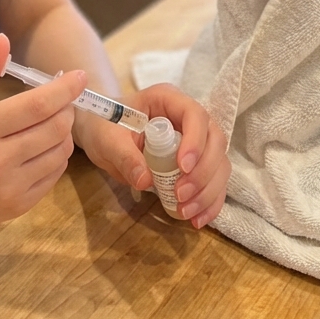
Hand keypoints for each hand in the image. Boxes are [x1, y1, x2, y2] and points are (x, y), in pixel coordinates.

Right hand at [0, 34, 84, 232]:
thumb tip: (4, 40)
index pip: (36, 106)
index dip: (63, 89)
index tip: (79, 75)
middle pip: (54, 128)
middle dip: (66, 108)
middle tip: (62, 98)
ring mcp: (8, 189)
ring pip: (59, 152)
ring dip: (63, 131)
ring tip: (49, 120)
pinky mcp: (17, 207)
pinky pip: (54, 175)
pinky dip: (56, 155)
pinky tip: (41, 145)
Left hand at [75, 84, 229, 228]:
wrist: (101, 132)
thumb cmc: (103, 125)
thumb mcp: (107, 139)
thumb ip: (125, 156)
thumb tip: (146, 180)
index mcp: (167, 99)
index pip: (195, 114)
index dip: (195, 141)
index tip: (182, 168)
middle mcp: (187, 117)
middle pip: (215, 140)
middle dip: (203, 172)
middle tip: (181, 195)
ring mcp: (195, 139)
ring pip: (219, 163)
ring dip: (208, 191)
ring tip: (185, 211)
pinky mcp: (196, 163)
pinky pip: (214, 181)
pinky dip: (210, 202)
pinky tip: (197, 219)